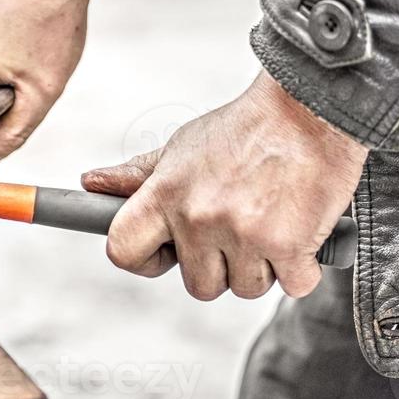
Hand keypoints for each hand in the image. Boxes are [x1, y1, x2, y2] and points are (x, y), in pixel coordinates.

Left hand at [83, 71, 368, 298]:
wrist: (306, 110)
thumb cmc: (243, 130)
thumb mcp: (182, 147)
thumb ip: (139, 175)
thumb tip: (92, 183)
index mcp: (165, 193)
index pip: (123, 250)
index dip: (143, 260)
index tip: (165, 252)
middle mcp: (198, 217)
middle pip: (199, 285)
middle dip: (218, 266)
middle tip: (234, 229)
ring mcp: (243, 234)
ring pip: (245, 288)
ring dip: (260, 266)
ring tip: (268, 222)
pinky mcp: (290, 245)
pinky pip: (292, 286)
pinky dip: (301, 268)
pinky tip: (299, 232)